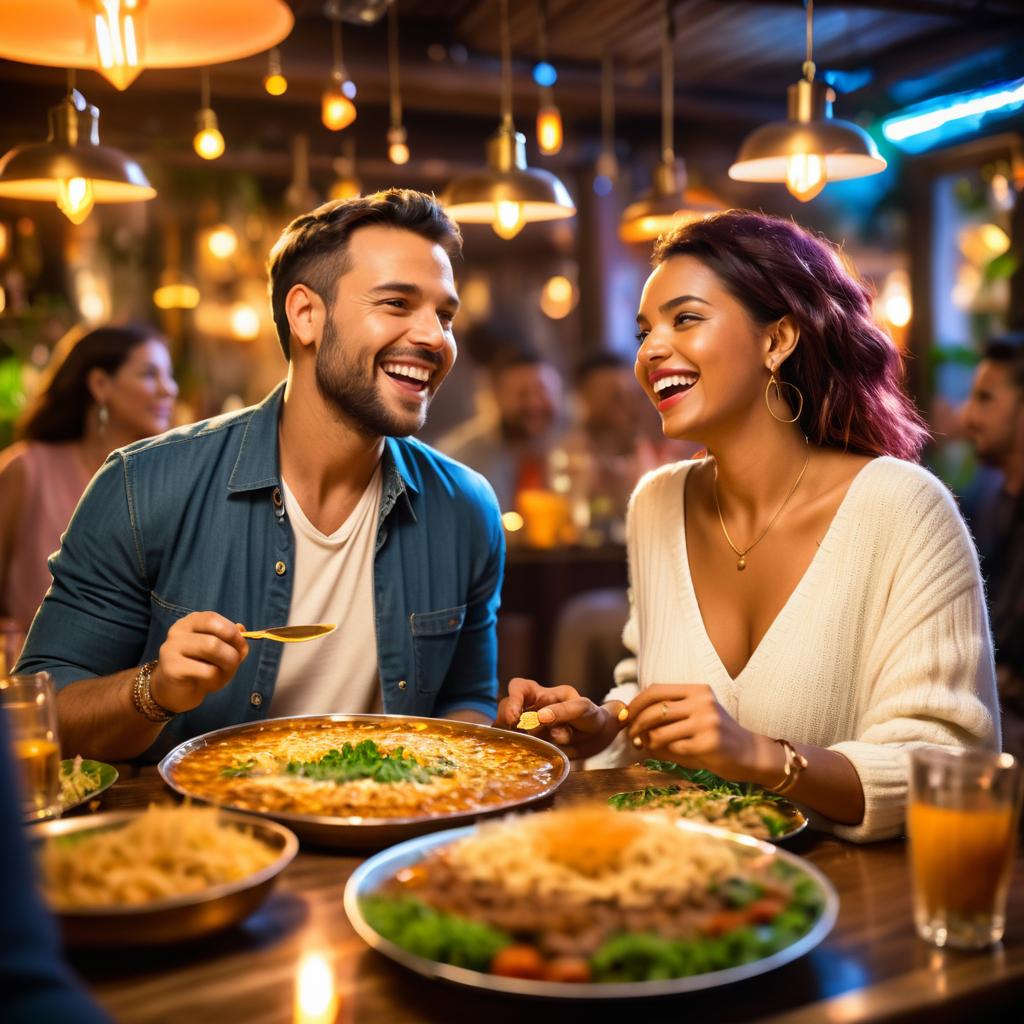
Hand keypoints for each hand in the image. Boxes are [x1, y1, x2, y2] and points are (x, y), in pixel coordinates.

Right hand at [149, 612, 248, 713]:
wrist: (173, 691)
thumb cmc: (199, 668)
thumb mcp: (220, 652)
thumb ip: (232, 640)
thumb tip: (242, 631)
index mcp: (191, 621)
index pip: (213, 619)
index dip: (233, 633)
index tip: (241, 647)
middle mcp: (178, 630)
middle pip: (216, 637)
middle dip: (233, 654)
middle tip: (233, 665)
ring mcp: (171, 648)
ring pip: (212, 648)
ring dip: (227, 666)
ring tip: (221, 674)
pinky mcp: (171, 669)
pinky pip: (206, 671)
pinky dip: (216, 679)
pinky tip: (208, 683)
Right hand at [496, 677, 624, 758]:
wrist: (598, 738)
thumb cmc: (590, 715)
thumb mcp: (582, 707)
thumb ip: (563, 710)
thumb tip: (540, 718)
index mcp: (542, 694)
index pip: (518, 688)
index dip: (513, 700)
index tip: (515, 717)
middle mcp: (532, 709)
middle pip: (506, 708)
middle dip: (508, 719)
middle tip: (520, 731)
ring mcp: (530, 728)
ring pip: (510, 728)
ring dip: (518, 736)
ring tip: (535, 742)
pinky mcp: (533, 744)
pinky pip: (518, 745)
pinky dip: (520, 749)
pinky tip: (529, 753)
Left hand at [627, 684, 776, 781]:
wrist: (750, 754)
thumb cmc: (715, 735)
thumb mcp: (695, 715)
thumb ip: (668, 713)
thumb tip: (631, 718)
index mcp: (697, 690)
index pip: (656, 690)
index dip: (635, 703)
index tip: (625, 716)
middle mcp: (702, 702)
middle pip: (655, 710)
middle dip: (636, 724)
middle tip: (630, 736)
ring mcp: (707, 722)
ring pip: (661, 731)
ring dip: (648, 741)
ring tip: (645, 746)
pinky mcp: (709, 743)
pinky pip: (675, 748)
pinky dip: (665, 753)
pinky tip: (667, 754)